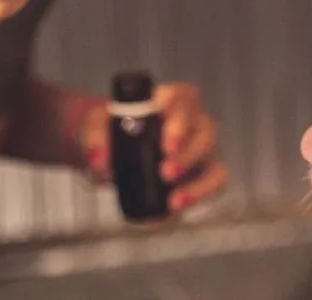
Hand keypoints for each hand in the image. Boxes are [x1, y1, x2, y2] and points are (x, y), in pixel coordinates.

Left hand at [78, 82, 228, 212]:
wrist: (108, 151)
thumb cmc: (109, 130)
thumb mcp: (95, 125)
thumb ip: (95, 138)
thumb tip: (100, 162)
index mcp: (172, 100)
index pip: (186, 101)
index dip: (180, 123)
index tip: (165, 146)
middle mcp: (194, 123)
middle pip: (206, 133)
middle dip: (188, 156)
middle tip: (165, 174)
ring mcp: (201, 152)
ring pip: (216, 164)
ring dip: (199, 185)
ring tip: (173, 202)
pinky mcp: (201, 176)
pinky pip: (214, 185)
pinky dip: (198, 198)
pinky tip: (171, 211)